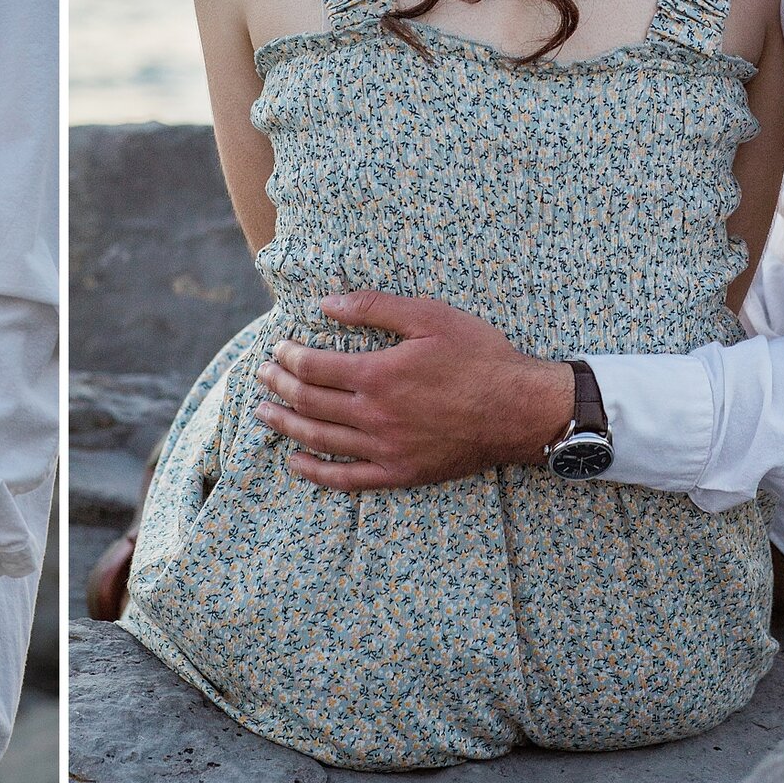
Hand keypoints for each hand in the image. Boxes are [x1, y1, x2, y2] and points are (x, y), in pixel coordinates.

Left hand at [253, 290, 574, 488]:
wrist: (521, 410)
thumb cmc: (479, 356)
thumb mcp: (429, 316)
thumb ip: (374, 308)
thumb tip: (325, 303)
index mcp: (378, 375)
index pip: (313, 367)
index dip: (289, 356)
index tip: (278, 347)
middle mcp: (374, 416)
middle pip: (309, 403)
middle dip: (279, 386)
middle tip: (262, 374)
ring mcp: (386, 449)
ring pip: (319, 439)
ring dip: (285, 425)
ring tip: (263, 413)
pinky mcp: (401, 473)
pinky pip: (347, 479)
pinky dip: (316, 472)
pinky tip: (295, 462)